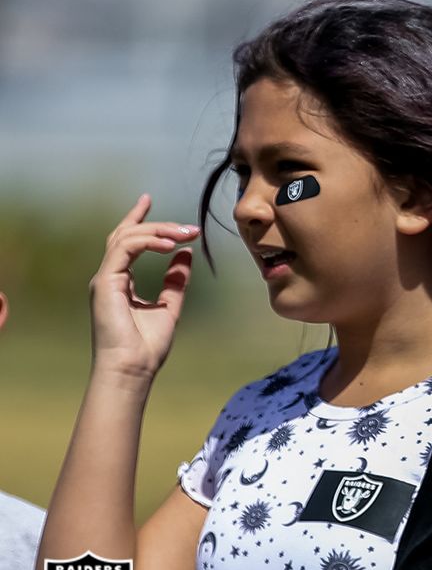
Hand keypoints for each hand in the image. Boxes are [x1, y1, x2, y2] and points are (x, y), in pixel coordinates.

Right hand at [89, 194, 199, 377]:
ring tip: (186, 234)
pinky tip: (170, 244)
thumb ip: (176, 281)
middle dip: (156, 223)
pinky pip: (125, 249)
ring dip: (158, 231)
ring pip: (126, 238)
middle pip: (126, 235)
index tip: (148, 199)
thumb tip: (185, 255)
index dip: (138, 219)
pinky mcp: (105, 282)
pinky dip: (147, 241)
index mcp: (120, 282)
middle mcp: (110, 277)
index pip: (127, 242)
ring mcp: (105, 279)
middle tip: (189, 227)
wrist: (132, 369)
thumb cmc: (147, 347)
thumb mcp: (169, 307)